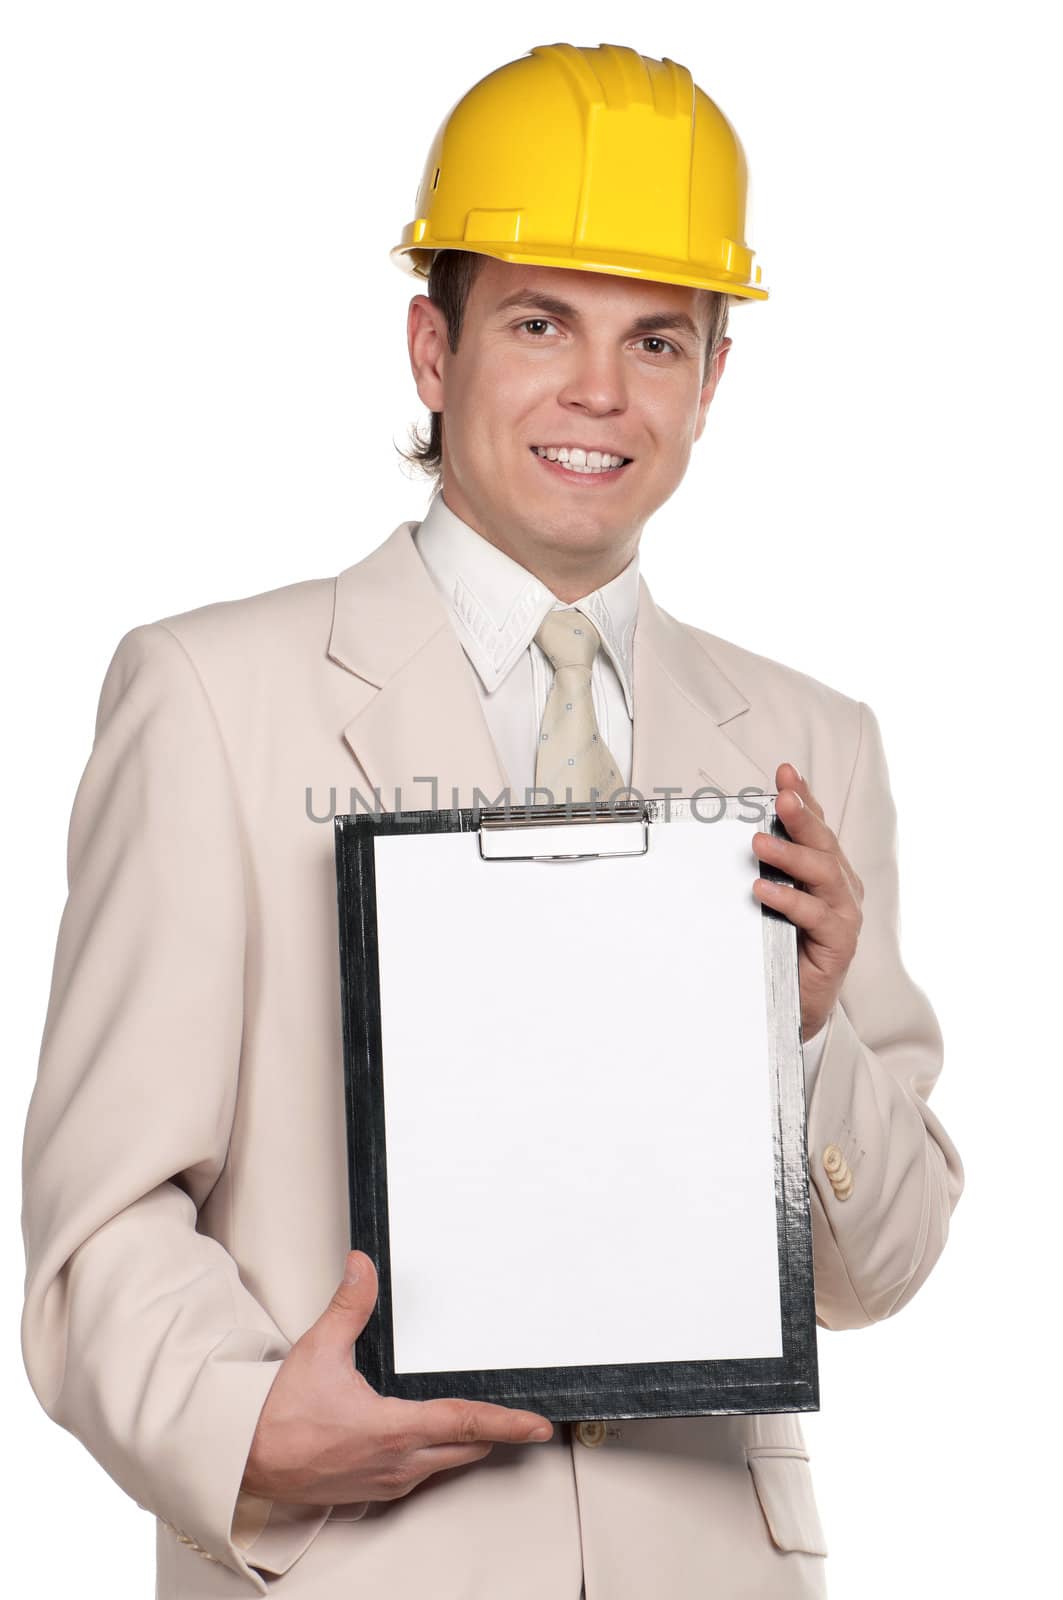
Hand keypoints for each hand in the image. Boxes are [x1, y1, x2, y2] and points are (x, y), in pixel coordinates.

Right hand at [240, 1251, 553, 1505]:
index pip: (466, 1423)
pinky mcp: (373, 1491)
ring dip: (464, 1443)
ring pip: (446, 1463)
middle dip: (495, 1432)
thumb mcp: (320, 1350)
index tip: (539, 1426)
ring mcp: (386, 1482)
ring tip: (482, 1422)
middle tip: (521, 1419)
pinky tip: (429, 1438)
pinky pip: (420, 1475)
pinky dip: (436, 1456)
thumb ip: (349, 1306)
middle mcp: (398, 1463)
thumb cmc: (278, 1416)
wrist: (245, 1460)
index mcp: (393, 1429)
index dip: (508, 1423)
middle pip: (467, 1448)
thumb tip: (364, 1266)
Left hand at [751, 762, 863, 1040]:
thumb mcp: (775, 900)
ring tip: (759, 843)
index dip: (804, 798)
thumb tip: (744, 832)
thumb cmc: (786, 947)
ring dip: (790, 855)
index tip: (785, 772)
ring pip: (822, 873)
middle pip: (823, 843)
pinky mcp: (839, 943)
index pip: (817, 826)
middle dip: (802, 816)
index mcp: (828, 871)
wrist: (797, 1003)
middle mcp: (841, 887)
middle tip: (781, 797)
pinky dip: (788, 900)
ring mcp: (844, 914)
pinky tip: (763, 890)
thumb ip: (769, 869)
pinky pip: (814, 915)